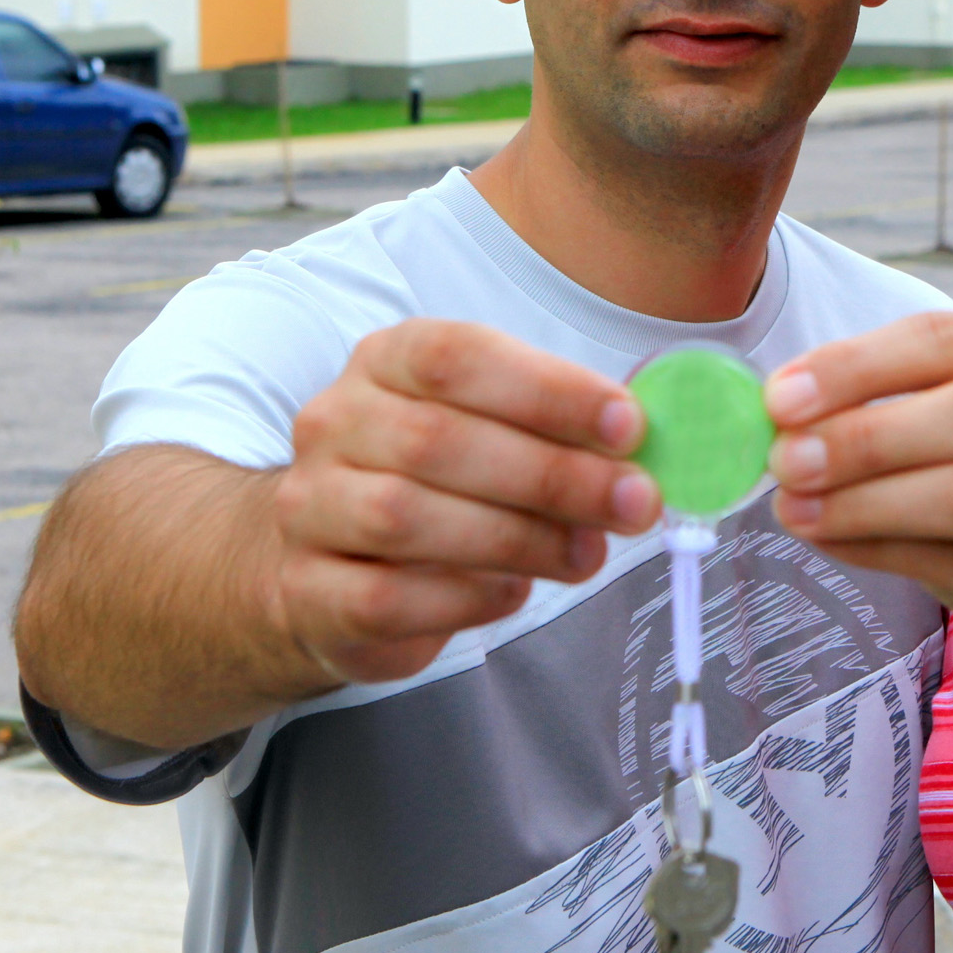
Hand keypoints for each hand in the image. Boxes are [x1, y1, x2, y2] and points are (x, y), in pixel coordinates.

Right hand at [269, 320, 659, 686]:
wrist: (328, 563)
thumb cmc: (438, 485)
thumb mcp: (494, 432)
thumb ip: (559, 432)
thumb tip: (645, 450)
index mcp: (386, 362)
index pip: (457, 356)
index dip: (548, 389)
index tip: (629, 425)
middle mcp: (334, 423)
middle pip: (439, 440)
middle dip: (553, 475)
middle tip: (633, 504)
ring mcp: (310, 507)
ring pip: (406, 516)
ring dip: (517, 538)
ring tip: (586, 553)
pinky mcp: (308, 591)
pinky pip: (385, 595)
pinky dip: (463, 596)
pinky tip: (515, 591)